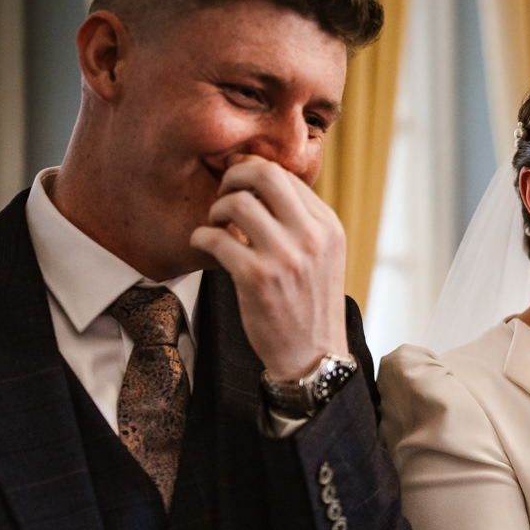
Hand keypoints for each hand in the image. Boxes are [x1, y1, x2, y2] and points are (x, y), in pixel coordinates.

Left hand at [189, 155, 349, 380]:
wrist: (313, 356)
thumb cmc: (311, 306)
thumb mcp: (323, 258)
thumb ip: (302, 224)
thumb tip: (263, 187)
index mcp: (328, 227)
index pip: (286, 176)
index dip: (254, 172)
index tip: (238, 184)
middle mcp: (311, 237)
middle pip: (264, 174)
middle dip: (234, 176)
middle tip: (223, 193)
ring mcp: (285, 257)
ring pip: (237, 202)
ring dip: (216, 209)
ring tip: (216, 225)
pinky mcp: (257, 279)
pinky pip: (216, 238)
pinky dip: (201, 237)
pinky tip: (204, 245)